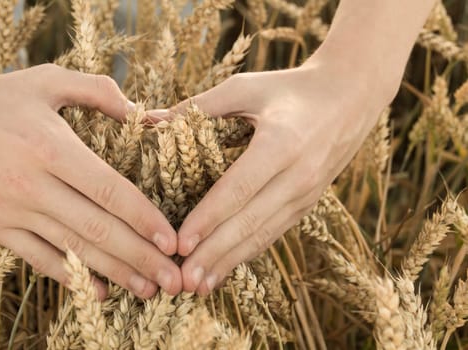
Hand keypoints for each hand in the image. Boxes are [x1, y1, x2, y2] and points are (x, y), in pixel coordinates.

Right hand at [0, 57, 180, 298]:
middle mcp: (34, 185)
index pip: (109, 191)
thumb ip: (98, 91)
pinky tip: (99, 292)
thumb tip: (144, 111)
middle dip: (140, 258)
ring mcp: (14, 211)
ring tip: (148, 290)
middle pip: (98, 229)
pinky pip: (39, 259)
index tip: (172, 240)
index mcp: (52, 149)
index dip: (144, 219)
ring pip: (73, 249)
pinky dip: (71, 278)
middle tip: (173, 280)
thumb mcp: (48, 81)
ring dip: (115, 273)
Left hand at [164, 62, 391, 294]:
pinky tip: (226, 269)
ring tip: (198, 286)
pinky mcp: (307, 203)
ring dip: (229, 262)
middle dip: (214, 254)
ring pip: (263, 235)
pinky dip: (248, 253)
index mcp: (282, 143)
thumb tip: (153, 120)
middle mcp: (298, 175)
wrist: (350, 98)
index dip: (209, 218)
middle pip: (250, 222)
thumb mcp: (248, 87)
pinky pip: (274, 232)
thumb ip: (202, 106)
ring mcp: (306, 193)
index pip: (239, 189)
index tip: (180, 244)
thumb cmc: (292, 88)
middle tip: (181, 280)